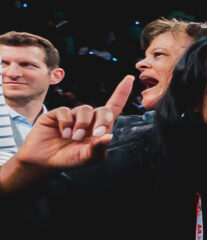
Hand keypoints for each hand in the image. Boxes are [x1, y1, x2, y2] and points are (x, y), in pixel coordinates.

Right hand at [6, 77, 130, 174]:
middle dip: (103, 120)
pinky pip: (65, 111)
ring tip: (74, 138)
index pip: (113, 108)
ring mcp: (72, 116)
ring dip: (82, 124)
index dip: (121, 93)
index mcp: (99, 128)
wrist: (43, 161)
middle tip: (96, 134)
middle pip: (102, 110)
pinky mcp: (56, 114)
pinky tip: (63, 134)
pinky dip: (66, 123)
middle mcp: (88, 120)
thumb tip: (109, 136)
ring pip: (85, 109)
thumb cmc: (69, 159)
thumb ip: (99, 149)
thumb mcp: (88, 158)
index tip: (130, 78)